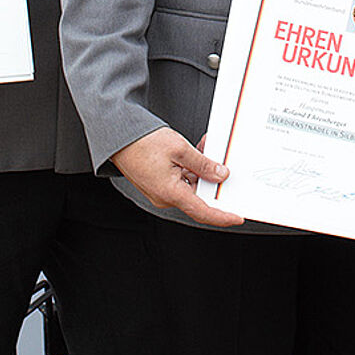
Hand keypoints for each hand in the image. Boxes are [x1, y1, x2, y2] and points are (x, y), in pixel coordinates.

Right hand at [110, 128, 243, 227]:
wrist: (118, 138)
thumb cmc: (142, 144)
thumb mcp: (180, 149)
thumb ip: (202, 164)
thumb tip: (219, 175)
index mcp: (170, 193)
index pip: (202, 211)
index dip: (222, 216)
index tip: (237, 217)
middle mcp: (165, 197)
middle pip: (197, 197)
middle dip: (213, 182)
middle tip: (224, 167)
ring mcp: (161, 191)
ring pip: (190, 186)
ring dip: (201, 172)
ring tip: (207, 151)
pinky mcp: (158, 183)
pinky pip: (180, 181)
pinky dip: (190, 169)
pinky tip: (195, 154)